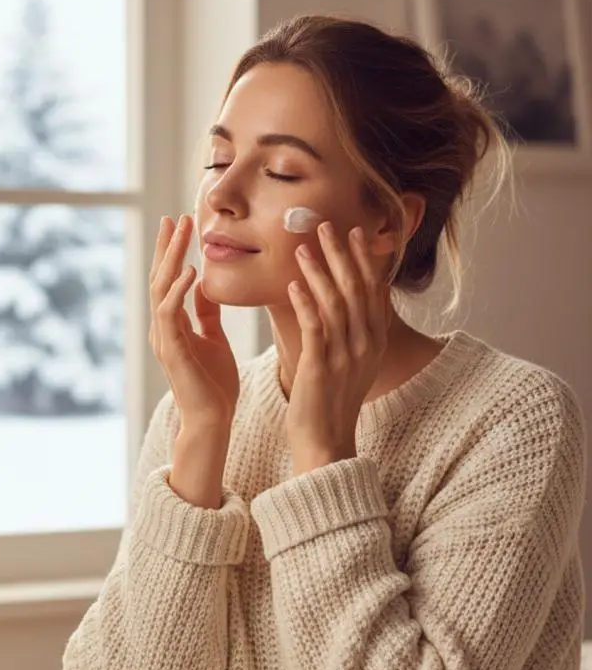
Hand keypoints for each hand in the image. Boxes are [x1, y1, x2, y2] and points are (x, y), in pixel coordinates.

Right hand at [149, 214, 239, 429]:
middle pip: (160, 278)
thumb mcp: (213, 339)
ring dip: (172, 259)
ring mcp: (164, 339)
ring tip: (183, 233)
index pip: (169, 280)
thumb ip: (206, 313)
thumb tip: (203, 285)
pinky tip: (190, 271)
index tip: (180, 224)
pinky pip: (170, 314)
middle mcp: (163, 329)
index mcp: (172, 325)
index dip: (173, 252)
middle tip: (175, 217)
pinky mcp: (173, 351)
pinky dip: (178, 290)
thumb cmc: (214, 386)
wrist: (213, 420)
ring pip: (161, 289)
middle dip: (168, 247)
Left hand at [286, 221, 391, 474]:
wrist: (325, 443)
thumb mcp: (351, 362)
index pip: (372, 290)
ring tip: (302, 247)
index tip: (354, 232)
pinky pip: (316, 326)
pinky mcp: (322, 367)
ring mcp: (346, 355)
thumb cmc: (330, 402)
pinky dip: (306, 302)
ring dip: (319, 271)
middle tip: (326, 226)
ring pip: (336, 302)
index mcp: (374, 341)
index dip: (363, 260)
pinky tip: (293, 283)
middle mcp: (366, 344)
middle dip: (342, 254)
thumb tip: (351, 302)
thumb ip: (353, 331)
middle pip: (356, 288)